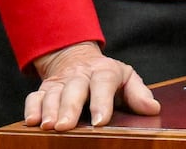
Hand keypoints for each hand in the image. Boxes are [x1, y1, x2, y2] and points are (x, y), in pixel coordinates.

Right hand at [25, 41, 160, 130]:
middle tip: (66, 126)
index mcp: (104, 72)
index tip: (100, 121)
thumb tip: (153, 108)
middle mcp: (80, 76)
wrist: (77, 59)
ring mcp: (61, 82)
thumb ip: (138, 93)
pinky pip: (35, 96)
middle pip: (74, 88)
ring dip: (49, 109)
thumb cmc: (106, 76)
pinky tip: (32, 121)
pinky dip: (32, 107)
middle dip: (69, 107)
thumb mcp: (126, 79)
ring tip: (49, 126)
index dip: (101, 101)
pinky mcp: (44, 89)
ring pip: (53, 93)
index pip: (104, 83)